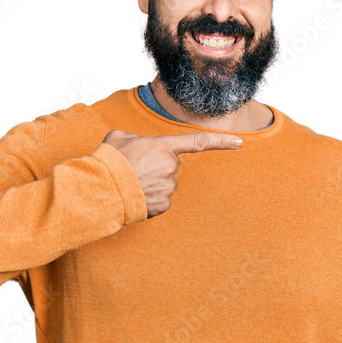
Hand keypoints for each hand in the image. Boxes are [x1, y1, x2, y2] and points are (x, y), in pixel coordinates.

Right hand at [102, 128, 242, 217]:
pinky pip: (162, 199)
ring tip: (133, 182)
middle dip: (156, 166)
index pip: (198, 142)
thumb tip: (138, 147)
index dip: (221, 142)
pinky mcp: (164, 204)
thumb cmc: (109, 162)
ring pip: (166, 183)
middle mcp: (171, 166)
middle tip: (136, 168)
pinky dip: (151, 198)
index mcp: (163, 146)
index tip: (240, 142)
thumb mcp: (120, 138)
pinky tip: (137, 195)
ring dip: (152, 183)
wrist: (101, 189)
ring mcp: (169, 187)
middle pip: (171, 165)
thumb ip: (136, 138)